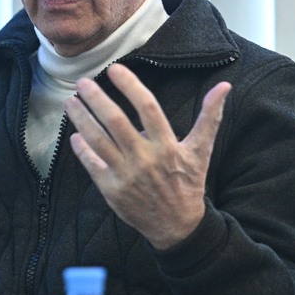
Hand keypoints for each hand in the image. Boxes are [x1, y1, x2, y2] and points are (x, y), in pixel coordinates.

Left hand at [64, 63, 230, 249]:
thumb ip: (210, 117)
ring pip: (98, 141)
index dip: (130, 86)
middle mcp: (145, 158)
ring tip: (70, 102)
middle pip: (116, 122)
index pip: (147, 107)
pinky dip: (81, 149)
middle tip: (82, 82)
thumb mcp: (201, 150)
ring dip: (82, 119)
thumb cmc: (188, 183)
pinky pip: (92, 165)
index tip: (114, 69)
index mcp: (167, 145)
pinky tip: (74, 135)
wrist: (177, 225)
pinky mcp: (112, 190)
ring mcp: (126, 175)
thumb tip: (224, 85)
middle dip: (96, 100)